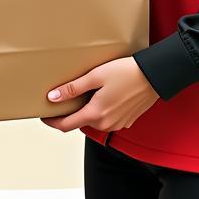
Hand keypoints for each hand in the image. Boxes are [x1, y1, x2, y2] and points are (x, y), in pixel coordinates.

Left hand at [41, 56, 158, 132]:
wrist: (153, 76)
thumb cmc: (125, 72)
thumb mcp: (95, 76)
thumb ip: (72, 89)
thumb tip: (52, 98)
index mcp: (95, 114)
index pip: (66, 125)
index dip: (52, 122)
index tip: (44, 116)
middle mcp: (106, 124)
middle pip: (80, 122)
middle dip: (70, 113)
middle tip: (63, 97)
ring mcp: (117, 124)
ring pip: (94, 121)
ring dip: (86, 111)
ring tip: (82, 94)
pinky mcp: (126, 121)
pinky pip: (107, 119)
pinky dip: (100, 111)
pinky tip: (102, 96)